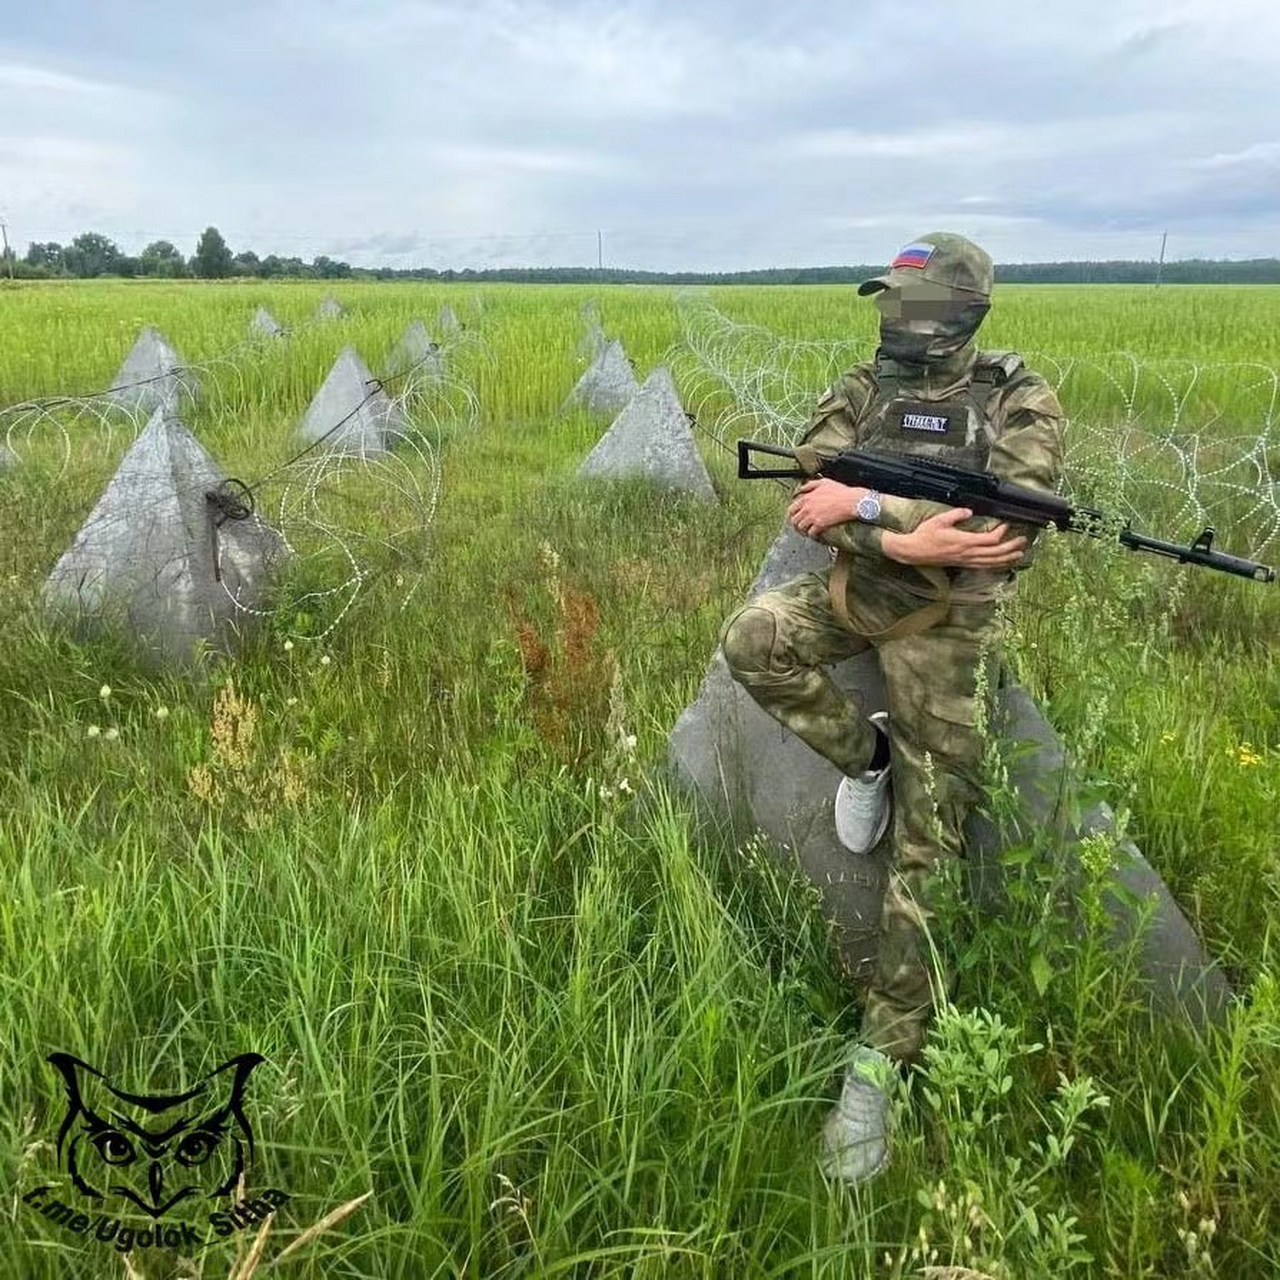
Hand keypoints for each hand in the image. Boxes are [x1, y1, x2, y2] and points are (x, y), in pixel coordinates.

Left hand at [787, 479, 869, 539]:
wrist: (852, 501)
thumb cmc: (841, 492)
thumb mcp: (824, 482)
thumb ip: (810, 485)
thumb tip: (801, 489)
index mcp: (806, 498)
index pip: (792, 509)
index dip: (792, 515)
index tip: (795, 517)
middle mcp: (807, 508)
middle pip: (794, 520)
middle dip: (796, 524)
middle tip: (799, 527)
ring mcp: (812, 517)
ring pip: (801, 528)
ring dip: (803, 531)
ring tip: (807, 532)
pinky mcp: (820, 525)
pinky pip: (811, 533)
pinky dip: (812, 535)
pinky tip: (815, 535)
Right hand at [881, 508, 1028, 569]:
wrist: (913, 552)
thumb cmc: (924, 536)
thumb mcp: (939, 520)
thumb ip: (956, 514)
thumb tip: (969, 511)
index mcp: (963, 542)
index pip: (989, 540)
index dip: (1000, 533)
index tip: (1006, 524)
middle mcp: (966, 553)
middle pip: (995, 553)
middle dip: (1011, 547)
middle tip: (1023, 541)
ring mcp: (965, 560)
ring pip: (991, 562)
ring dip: (1006, 558)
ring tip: (1019, 554)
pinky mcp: (962, 564)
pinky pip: (983, 566)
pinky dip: (995, 565)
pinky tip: (1002, 563)